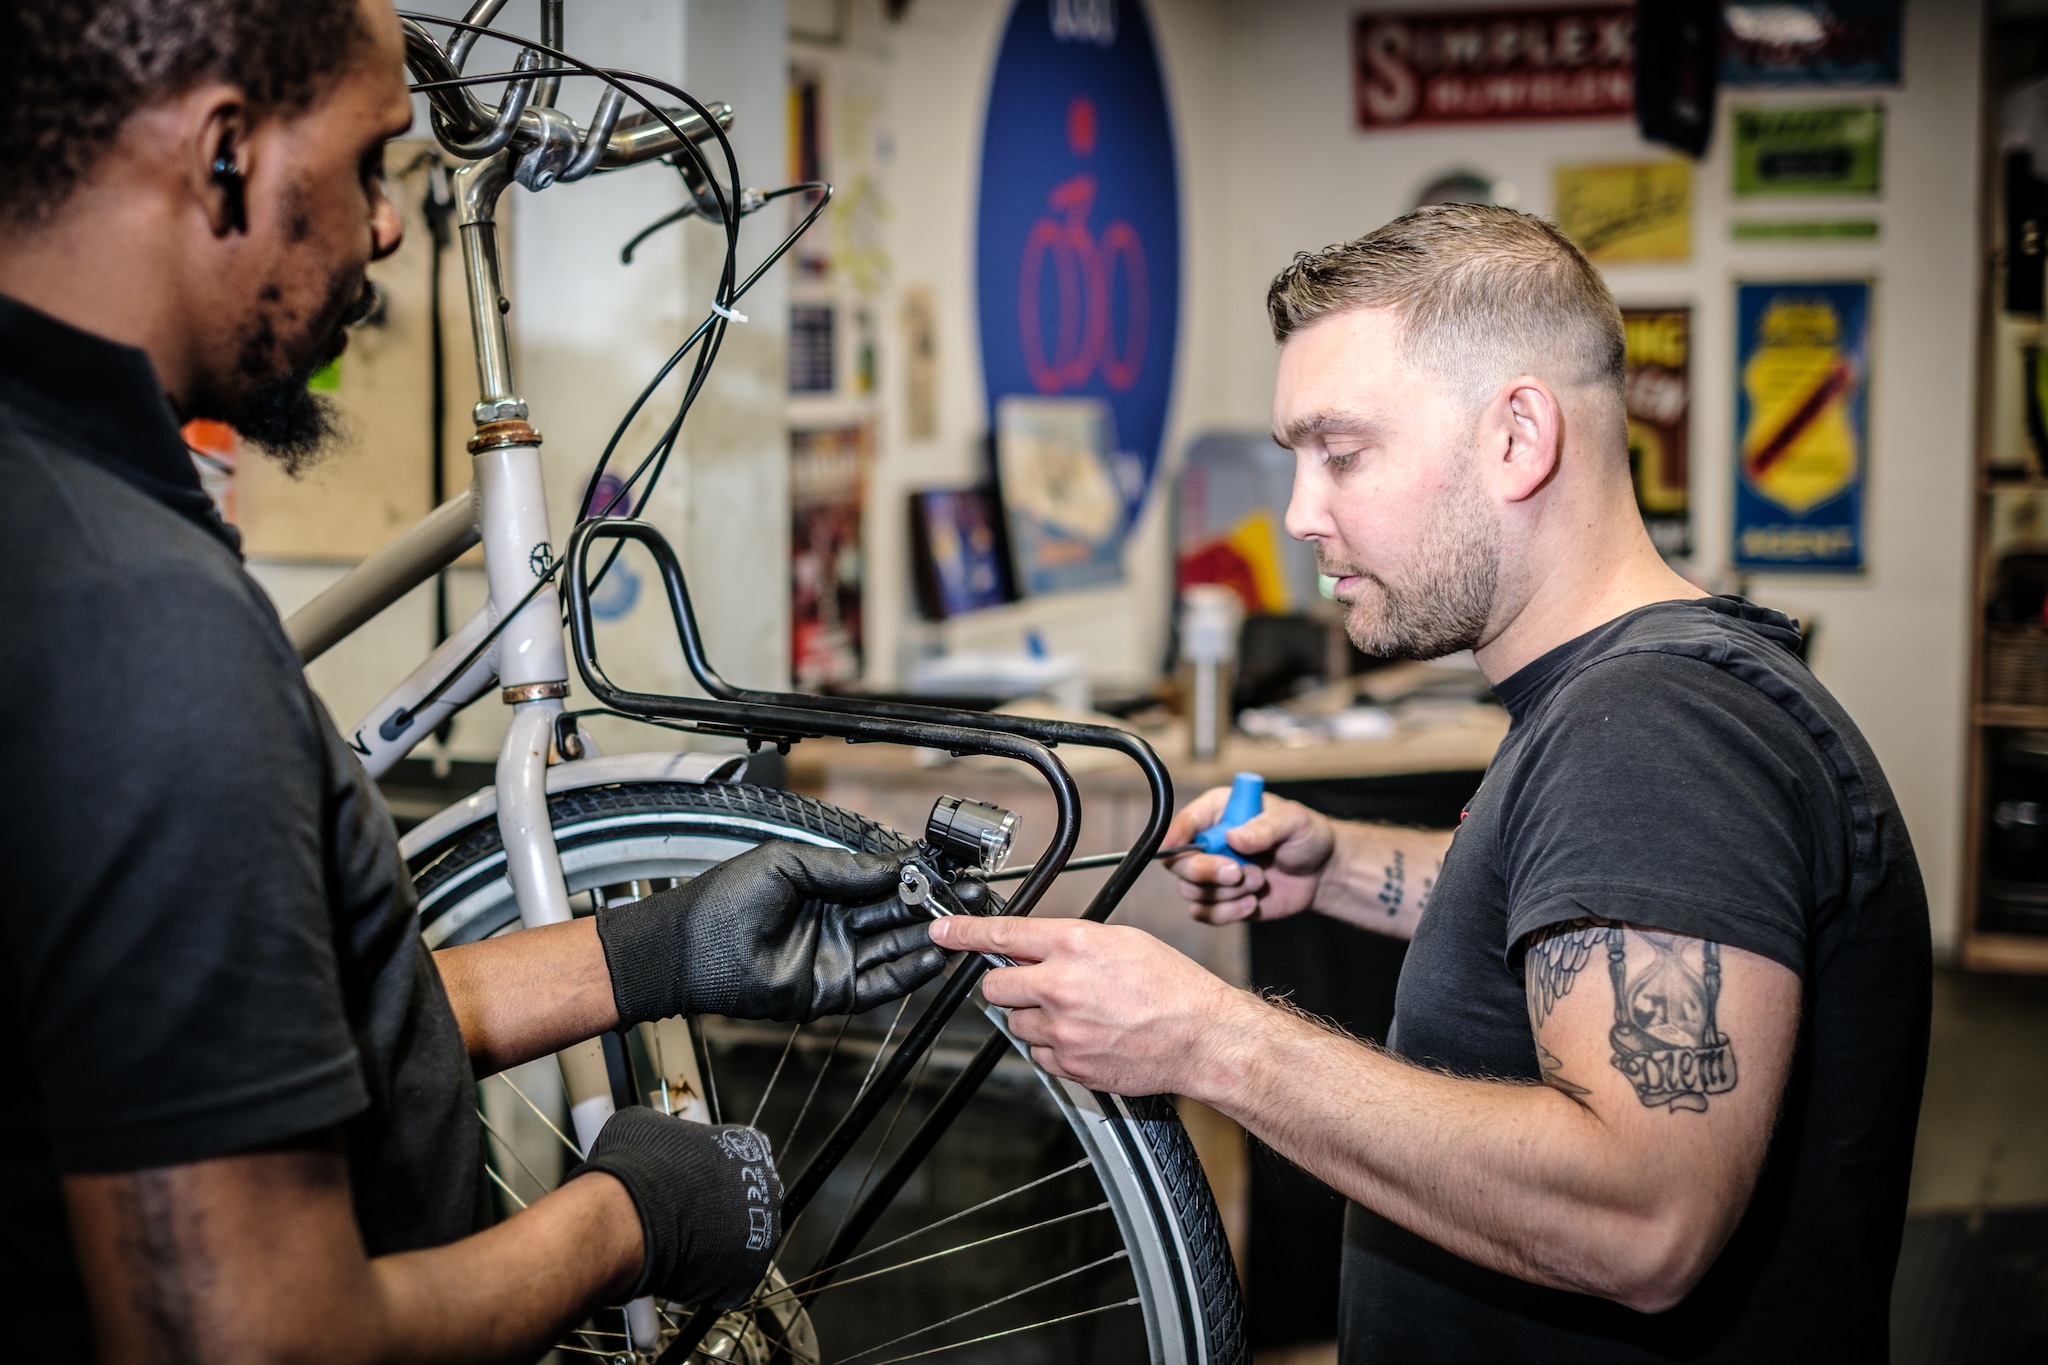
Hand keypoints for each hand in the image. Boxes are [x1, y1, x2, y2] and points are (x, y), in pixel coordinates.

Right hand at [573, 1108, 781, 1311]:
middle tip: (681, 1216)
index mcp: (748, 1144)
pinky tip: (680, 1270)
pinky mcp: (749, 1273)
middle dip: (718, 1210)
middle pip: (747, 1199)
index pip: (741, 1156)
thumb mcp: (642, 1127)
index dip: (711, 1172)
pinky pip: (729, 1279)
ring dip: (715, 1246)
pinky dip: (707, 1281)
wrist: (629, 1217)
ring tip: (678, 1245)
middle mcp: (766, 1185)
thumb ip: (662, 1133)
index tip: (689, 1182)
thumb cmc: (637, 1168)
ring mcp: (763, 1231)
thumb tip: (647, 1140)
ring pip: (741, 1241)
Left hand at [597, 841, 946, 1024]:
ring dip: (928, 940)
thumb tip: (894, 865)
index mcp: (826, 890)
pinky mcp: (828, 993)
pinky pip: (876, 985)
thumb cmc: (724, 900)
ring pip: (893, 950)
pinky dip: (906, 974)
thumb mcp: (790, 864)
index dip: (917, 879)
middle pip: (897, 917)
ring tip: (961, 925)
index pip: (884, 884)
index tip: (948, 871)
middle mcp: (834, 925)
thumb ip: (845, 868)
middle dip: (934, 907)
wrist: (688, 947)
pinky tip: (931, 958)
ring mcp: (833, 960)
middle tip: (968, 897)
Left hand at [929, 915, 1254, 1101]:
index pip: (1003, 934)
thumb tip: (1034, 946)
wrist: (1201, 1037)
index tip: (942, 933)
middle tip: (1036, 984)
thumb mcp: (1121, 941)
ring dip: (1034, 1015)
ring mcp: (1062, 1028)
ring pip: (1016, 1021)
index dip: (964, 933)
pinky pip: (1037, 1052)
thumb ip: (1070, 942)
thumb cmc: (1171, 986)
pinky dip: (1051, 1045)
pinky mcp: (1068, 1063)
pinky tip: (1085, 1036)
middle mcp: (1062, 985)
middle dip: (1008, 982)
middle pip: (996, 985)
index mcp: (1076, 945)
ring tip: (1077, 1013)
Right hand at [1160, 787, 1336, 924]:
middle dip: (1205, 871)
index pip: (1185, 822)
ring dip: (1225, 892)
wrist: (1322, 872)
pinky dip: (1227, 913)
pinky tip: (1252, 903)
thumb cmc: (1306, 836)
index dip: (1175, 834)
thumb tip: (1234, 838)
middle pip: (1178, 862)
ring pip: (1190, 890)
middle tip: (1237, 872)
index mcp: (1218, 812)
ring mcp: (1212, 874)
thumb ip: (1264, 827)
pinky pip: (1204, 913)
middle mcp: (1208, 842)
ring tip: (1259, 881)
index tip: (1175, 846)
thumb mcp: (1293, 821)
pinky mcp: (1221, 900)